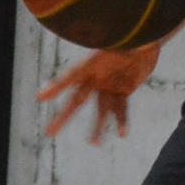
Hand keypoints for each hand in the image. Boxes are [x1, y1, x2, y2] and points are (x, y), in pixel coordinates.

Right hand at [37, 44, 159, 143]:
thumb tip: (43, 93)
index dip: (54, 88)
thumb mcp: (96, 60)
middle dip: (65, 116)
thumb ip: (73, 76)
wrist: (145, 40)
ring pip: (101, 110)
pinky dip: (121, 121)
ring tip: (94, 144)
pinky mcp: (125, 89)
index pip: (67, 81)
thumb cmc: (119, 46)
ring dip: (98, 127)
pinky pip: (121, 108)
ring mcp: (110, 85)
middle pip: (77, 101)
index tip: (39, 97)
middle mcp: (95, 78)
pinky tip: (121, 135)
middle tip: (49, 132)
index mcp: (86, 68)